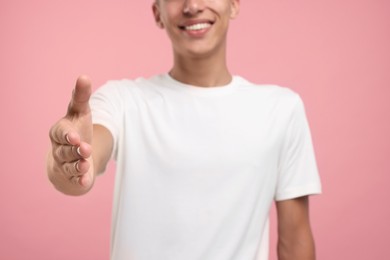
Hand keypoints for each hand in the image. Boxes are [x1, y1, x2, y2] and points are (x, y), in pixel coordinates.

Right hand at [48, 75, 93, 193]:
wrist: (72, 154)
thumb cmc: (77, 129)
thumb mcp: (80, 112)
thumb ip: (81, 97)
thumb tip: (84, 76)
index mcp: (60, 132)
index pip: (60, 133)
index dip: (67, 135)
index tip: (74, 136)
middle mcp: (60, 148)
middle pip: (65, 150)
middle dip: (75, 150)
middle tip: (85, 149)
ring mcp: (65, 163)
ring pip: (69, 165)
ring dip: (78, 165)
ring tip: (85, 164)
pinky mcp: (73, 176)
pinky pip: (75, 179)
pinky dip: (80, 181)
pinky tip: (85, 182)